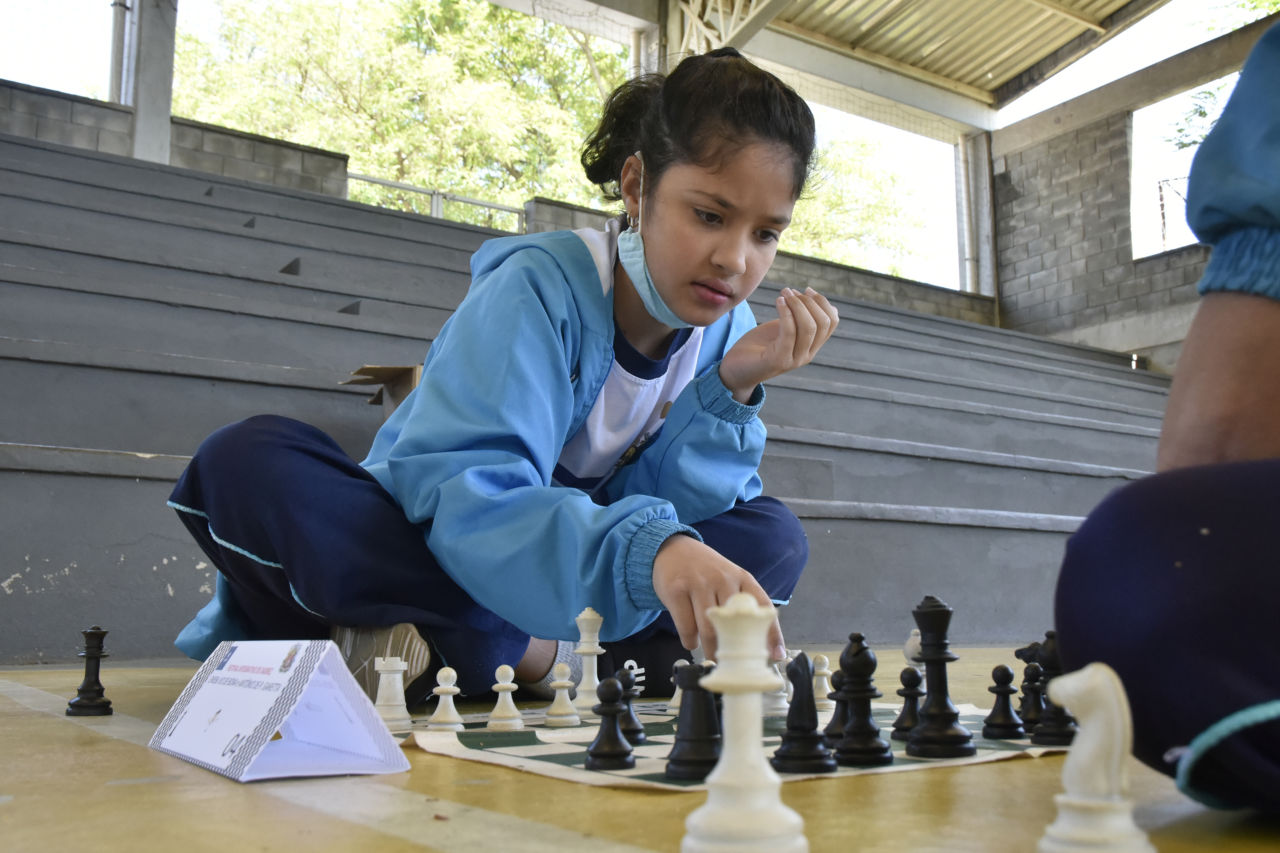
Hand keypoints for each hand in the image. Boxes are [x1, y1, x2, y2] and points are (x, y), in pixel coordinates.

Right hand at [651, 534, 785, 662]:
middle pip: (733, 624)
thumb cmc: (706, 572)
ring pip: (709, 629)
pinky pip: (686, 627)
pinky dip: (690, 640)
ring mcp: (697, 584)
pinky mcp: (675, 590)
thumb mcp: (730, 580)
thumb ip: (743, 606)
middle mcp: (722, 579)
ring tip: (710, 656)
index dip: (772, 633)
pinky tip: (691, 640)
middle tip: (732, 664)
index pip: (763, 607)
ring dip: (710, 649)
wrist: (672, 548)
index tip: (776, 656)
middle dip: (734, 650)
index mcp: (742, 578)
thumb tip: (762, 645)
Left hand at [719, 286, 838, 401]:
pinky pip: (789, 333)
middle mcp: (807, 355)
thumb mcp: (783, 329)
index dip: (822, 302)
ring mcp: (794, 360)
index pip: (832, 322)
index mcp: (811, 346)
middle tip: (789, 291)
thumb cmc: (758, 347)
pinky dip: (786, 313)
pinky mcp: (778, 361)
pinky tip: (778, 301)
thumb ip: (800, 320)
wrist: (735, 370)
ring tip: (783, 293)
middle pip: (822, 323)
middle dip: (808, 301)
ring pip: (809, 327)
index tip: (806, 290)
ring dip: (797, 304)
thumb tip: (826, 304)